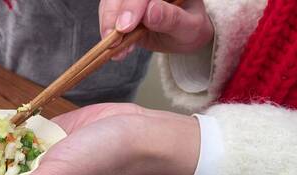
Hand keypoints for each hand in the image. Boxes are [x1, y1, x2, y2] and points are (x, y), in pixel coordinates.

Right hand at [99, 0, 213, 59]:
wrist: (183, 35)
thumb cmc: (190, 28)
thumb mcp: (189, 27)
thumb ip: (172, 19)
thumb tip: (151, 11)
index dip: (132, 6)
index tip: (125, 27)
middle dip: (113, 16)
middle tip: (114, 40)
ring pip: (110, 1)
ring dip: (107, 25)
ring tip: (115, 48)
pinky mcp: (122, 6)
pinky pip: (107, 12)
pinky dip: (107, 31)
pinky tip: (116, 47)